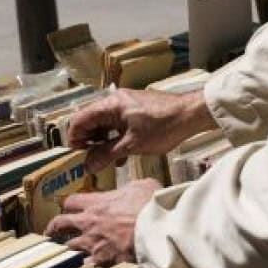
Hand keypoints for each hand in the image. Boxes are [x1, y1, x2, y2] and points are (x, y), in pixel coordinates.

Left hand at [44, 180, 161, 265]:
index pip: (71, 201)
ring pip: (69, 247)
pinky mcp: (101, 260)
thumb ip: (130, 188)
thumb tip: (134, 190)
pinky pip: (84, 266)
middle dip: (54, 227)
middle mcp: (89, 222)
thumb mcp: (142, 186)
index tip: (69, 208)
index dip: (69, 205)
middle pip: (60, 223)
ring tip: (65, 253)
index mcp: (97, 202)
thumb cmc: (150, 206)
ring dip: (68, 249)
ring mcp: (93, 242)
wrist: (156, 228)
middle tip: (51, 231)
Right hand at [67, 88, 216, 173]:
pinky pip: (117, 123)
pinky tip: (120, 155)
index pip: (80, 119)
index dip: (75, 138)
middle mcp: (115, 101)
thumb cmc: (164, 126)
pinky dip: (115, 138)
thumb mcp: (133, 145)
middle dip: (88, 141)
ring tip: (105, 160)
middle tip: (90, 160)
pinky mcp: (136, 110)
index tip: (77, 155)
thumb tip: (88, 166)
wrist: (193, 114)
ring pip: (104, 123)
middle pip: (91, 120)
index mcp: (111, 105)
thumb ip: (107, 154)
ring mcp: (126, 104)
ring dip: (102, 141)